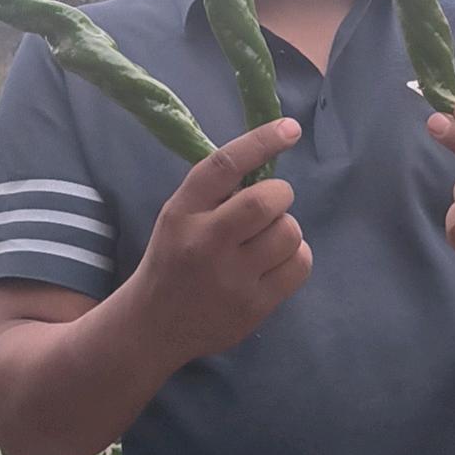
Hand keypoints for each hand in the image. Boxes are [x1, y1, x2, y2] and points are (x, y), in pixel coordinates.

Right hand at [132, 117, 312, 360]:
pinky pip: (300, 264)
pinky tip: (275, 262)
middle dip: (280, 195)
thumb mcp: (179, 216)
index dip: (261, 141)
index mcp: (183, 212)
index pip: (224, 165)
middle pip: (266, 201)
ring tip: (266, 240)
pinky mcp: (253, 306)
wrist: (153, 326)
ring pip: (289, 232)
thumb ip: (216, 192)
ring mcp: (230, 278)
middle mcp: (205, 243)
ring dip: (286, 228)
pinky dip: (296, 256)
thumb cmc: (174, 259)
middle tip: (271, 205)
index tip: (290, 128)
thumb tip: (268, 159)